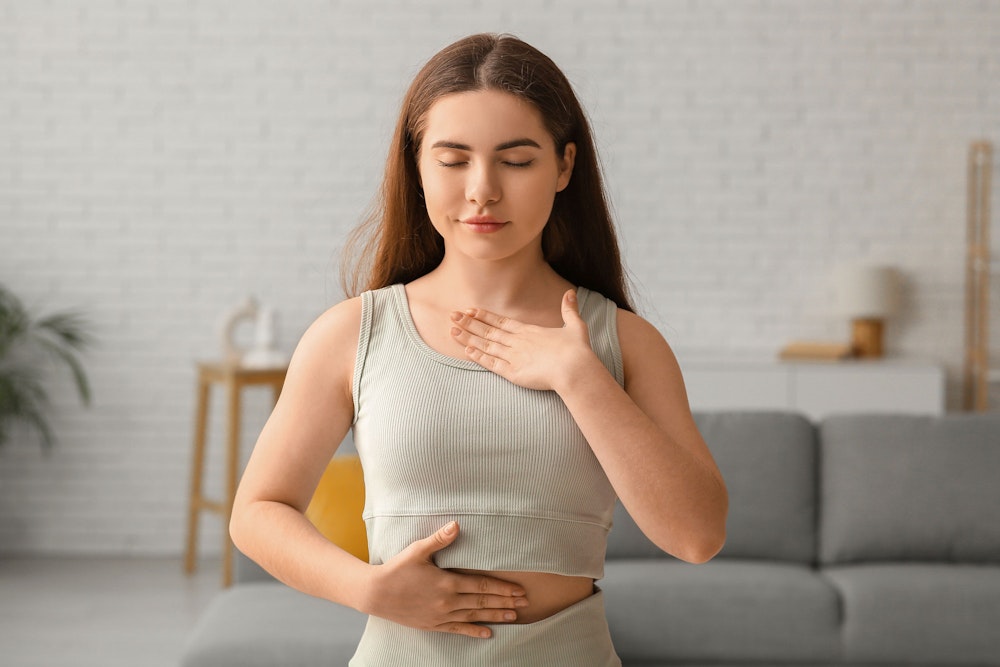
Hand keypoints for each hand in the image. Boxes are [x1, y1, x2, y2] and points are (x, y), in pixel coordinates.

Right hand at [364, 521, 528, 638]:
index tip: (519, 589)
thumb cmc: (397, 569)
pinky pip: (458, 630)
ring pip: (475, 617)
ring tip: (514, 616)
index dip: (503, 588)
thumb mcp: (418, 550)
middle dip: (506, 602)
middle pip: (483, 602)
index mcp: (447, 582)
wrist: (376, 594)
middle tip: (525, 603)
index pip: (482, 586)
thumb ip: (440, 539)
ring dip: (496, 616)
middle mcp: (448, 602)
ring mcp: (441, 616)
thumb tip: (457, 524)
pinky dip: (474, 631)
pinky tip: (488, 633)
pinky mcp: (433, 625)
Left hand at [450, 289, 595, 391]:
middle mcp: (517, 341)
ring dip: (468, 338)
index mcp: (529, 331)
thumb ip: (569, 310)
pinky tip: (467, 352)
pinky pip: (491, 364)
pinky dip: (478, 358)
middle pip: (488, 331)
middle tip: (452, 316)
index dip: (485, 316)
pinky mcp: (512, 372)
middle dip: (469, 323)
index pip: (502, 321)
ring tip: (452, 331)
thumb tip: (571, 293)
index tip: (470, 310)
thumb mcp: (574, 326)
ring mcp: (513, 356)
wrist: (574, 369)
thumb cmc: (576, 350)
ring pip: (486, 345)